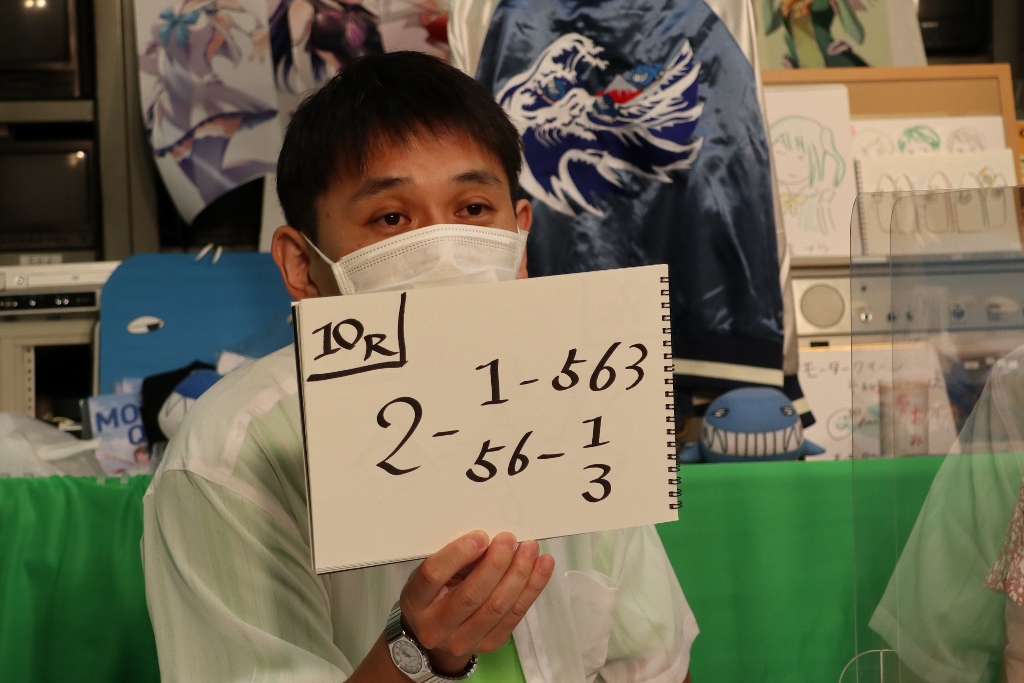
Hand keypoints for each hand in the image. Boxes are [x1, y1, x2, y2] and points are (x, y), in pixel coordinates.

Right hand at [399, 531, 554, 674]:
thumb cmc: (434, 596)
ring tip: (530, 550)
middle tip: (510, 539)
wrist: (434, 636)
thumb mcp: (433, 576)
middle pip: (471, 595)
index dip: (458, 554)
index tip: (481, 536)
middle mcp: (436, 626)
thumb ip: (455, 560)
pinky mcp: (489, 644)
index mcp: (416, 601)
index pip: (434, 575)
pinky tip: (541, 568)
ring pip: (497, 607)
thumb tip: (488, 540)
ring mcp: (463, 640)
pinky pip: (515, 615)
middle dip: (496, 564)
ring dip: (519, 574)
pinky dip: (532, 588)